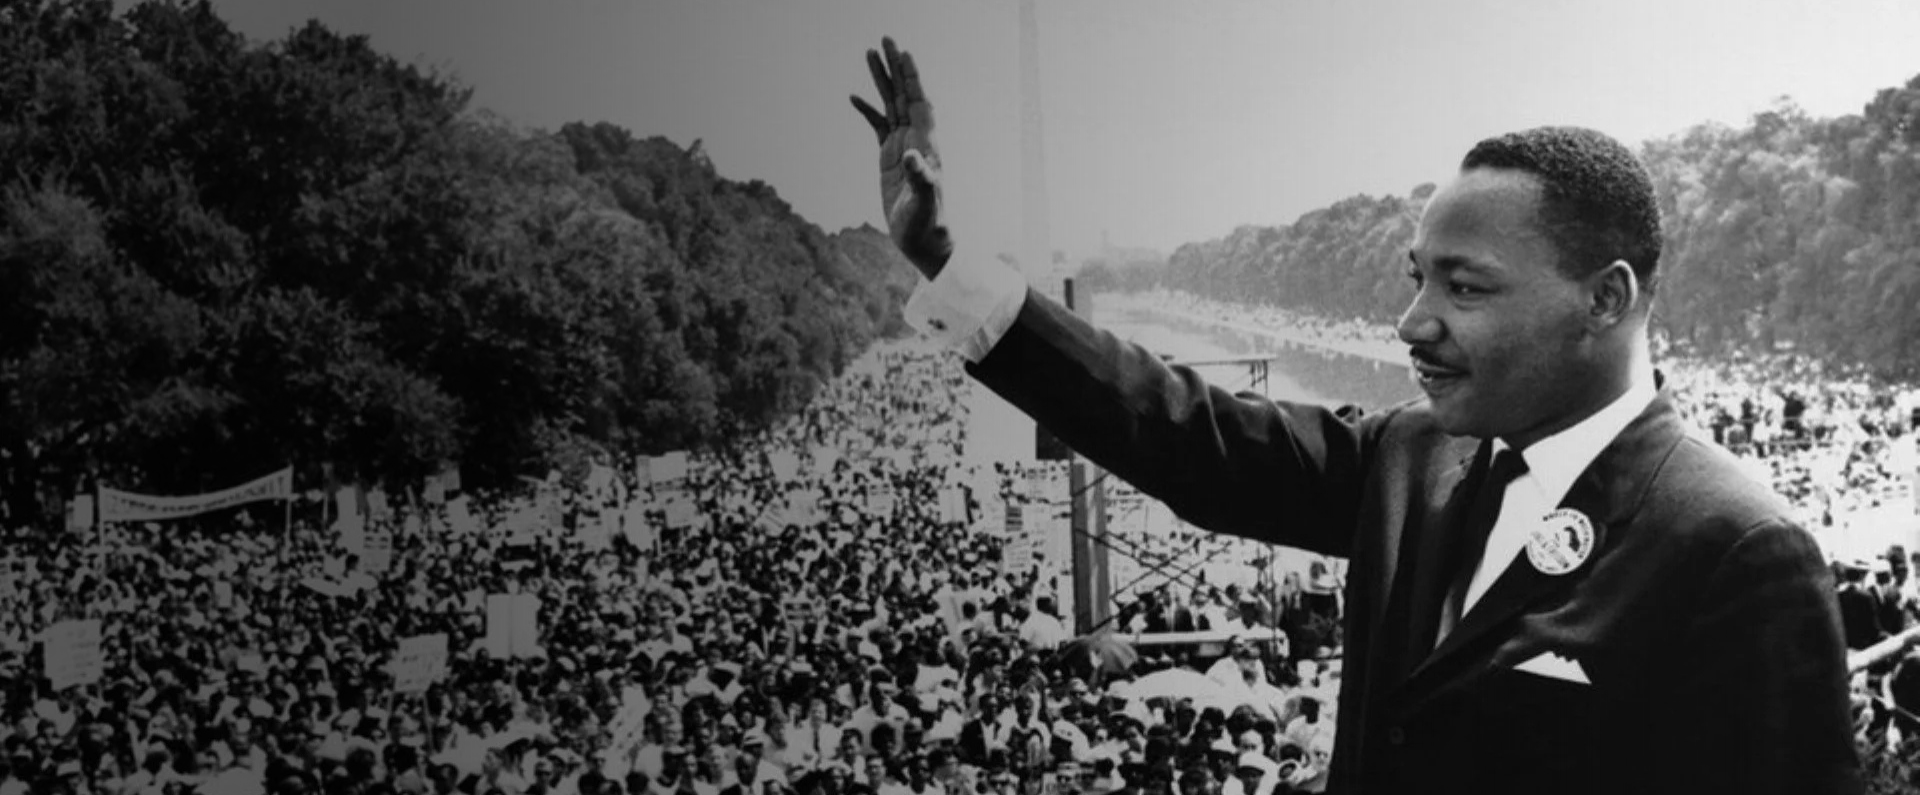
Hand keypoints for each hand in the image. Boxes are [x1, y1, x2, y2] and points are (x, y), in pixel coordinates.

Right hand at [851, 37, 952, 280]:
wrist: (924, 241)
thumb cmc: (928, 224)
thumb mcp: (924, 203)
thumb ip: (921, 179)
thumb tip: (911, 156)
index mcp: (926, 144)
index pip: (919, 101)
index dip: (912, 78)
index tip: (903, 53)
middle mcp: (916, 140)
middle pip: (905, 95)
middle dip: (895, 67)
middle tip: (885, 39)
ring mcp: (902, 147)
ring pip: (891, 105)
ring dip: (881, 80)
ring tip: (869, 54)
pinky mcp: (889, 158)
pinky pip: (878, 126)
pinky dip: (868, 110)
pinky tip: (854, 97)